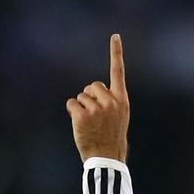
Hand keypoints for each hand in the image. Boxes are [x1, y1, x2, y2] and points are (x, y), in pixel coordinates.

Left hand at [66, 34, 129, 162]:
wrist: (107, 157)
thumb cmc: (112, 138)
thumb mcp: (119, 117)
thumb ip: (110, 101)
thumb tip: (93, 90)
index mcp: (122, 100)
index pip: (118, 72)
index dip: (116, 53)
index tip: (115, 36)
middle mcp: (111, 102)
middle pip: (92, 85)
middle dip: (90, 96)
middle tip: (95, 116)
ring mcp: (97, 108)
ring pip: (81, 96)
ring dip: (81, 107)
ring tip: (90, 123)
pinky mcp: (83, 115)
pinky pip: (71, 104)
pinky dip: (72, 112)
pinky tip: (80, 124)